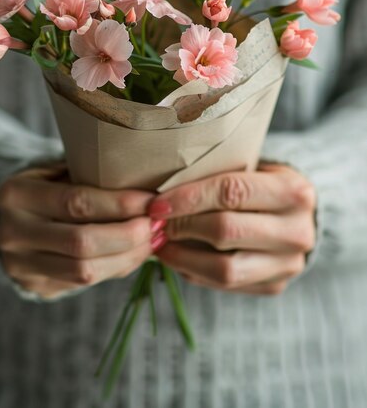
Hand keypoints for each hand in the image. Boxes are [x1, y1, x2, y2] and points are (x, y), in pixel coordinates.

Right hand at [0, 163, 158, 298]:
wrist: (10, 219)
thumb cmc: (48, 185)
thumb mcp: (58, 170)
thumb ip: (92, 177)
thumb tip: (150, 191)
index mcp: (16, 194)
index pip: (77, 202)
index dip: (120, 204)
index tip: (153, 200)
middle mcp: (12, 233)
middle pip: (82, 242)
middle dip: (129, 235)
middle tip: (158, 224)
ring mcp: (20, 265)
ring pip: (85, 270)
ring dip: (128, 256)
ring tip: (154, 239)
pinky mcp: (35, 286)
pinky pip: (84, 283)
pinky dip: (117, 268)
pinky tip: (137, 253)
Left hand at [149, 163, 315, 295]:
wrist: (295, 214)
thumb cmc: (259, 184)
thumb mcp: (249, 168)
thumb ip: (215, 178)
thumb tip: (160, 198)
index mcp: (293, 191)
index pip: (231, 192)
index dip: (188, 198)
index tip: (158, 204)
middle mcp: (298, 231)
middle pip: (226, 231)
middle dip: (183, 226)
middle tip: (156, 224)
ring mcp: (289, 264)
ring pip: (225, 269)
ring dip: (183, 257)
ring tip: (161, 245)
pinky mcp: (276, 286)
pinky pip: (226, 285)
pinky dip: (195, 272)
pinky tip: (180, 258)